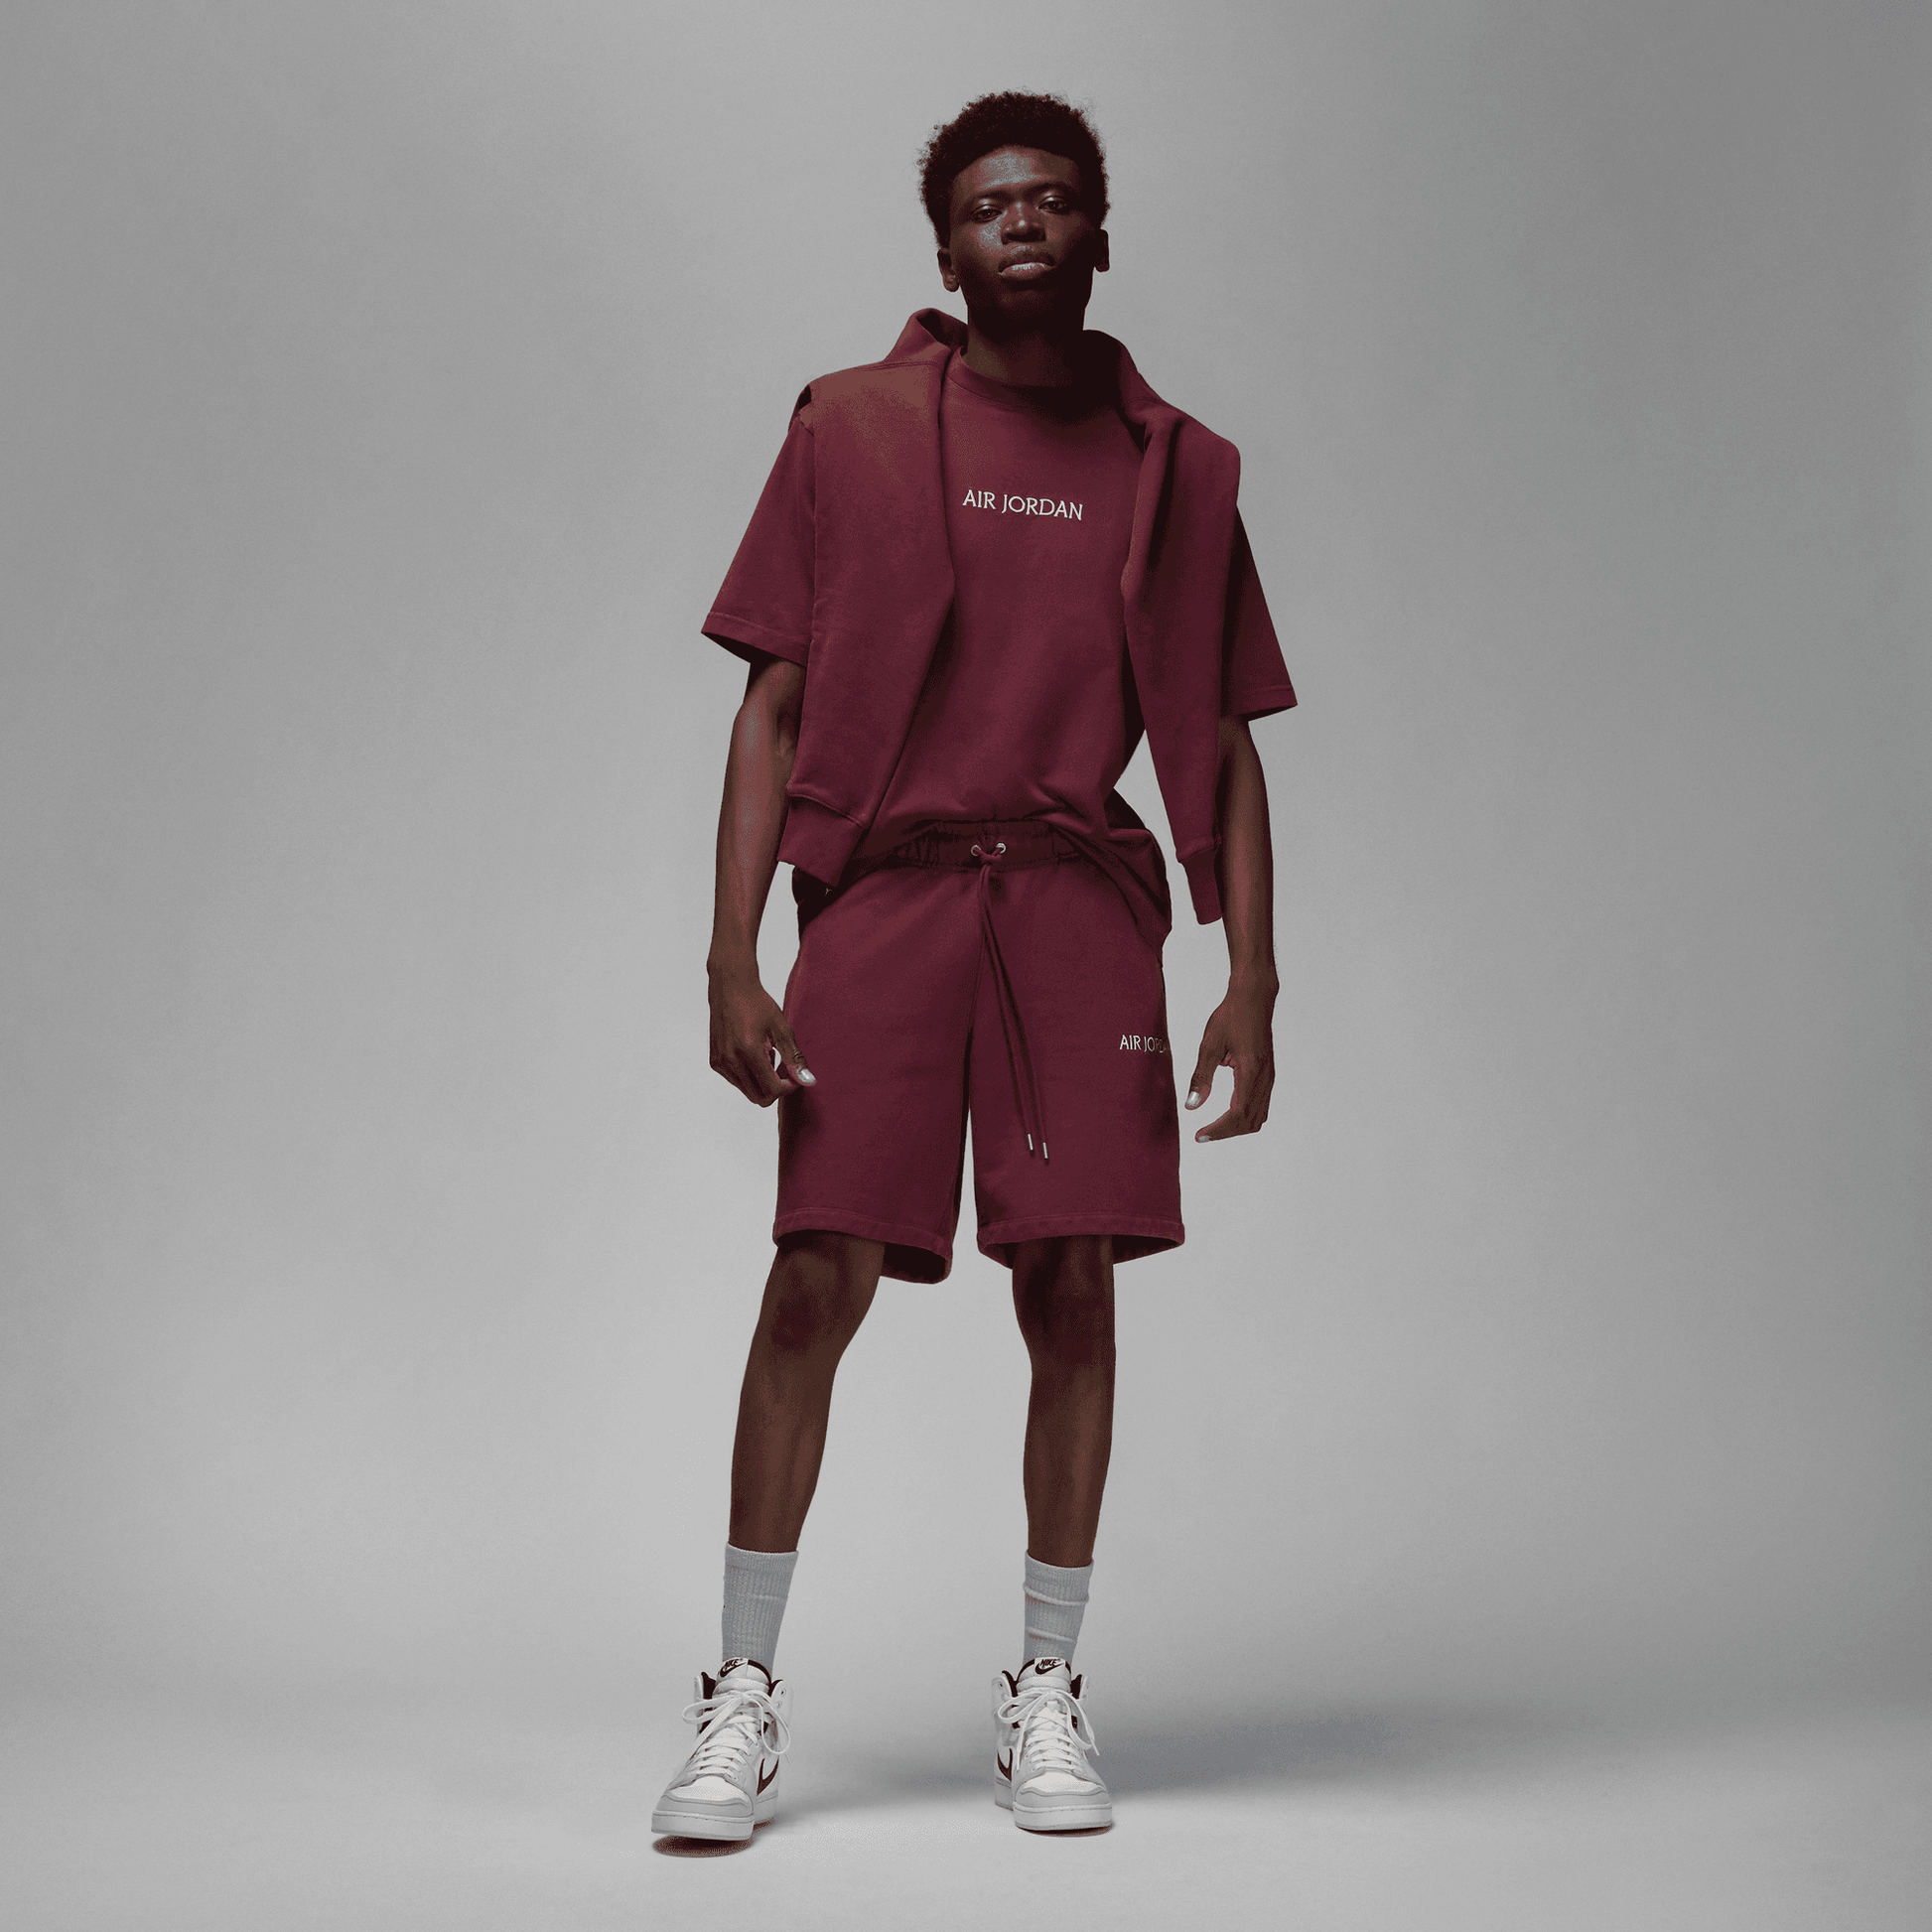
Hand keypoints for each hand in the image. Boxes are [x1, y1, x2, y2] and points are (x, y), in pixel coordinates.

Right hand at [708, 965, 814, 1105]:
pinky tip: (755, 1055)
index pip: (772, 1090)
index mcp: (748, 1051)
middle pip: (759, 1098)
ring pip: (748, 1092)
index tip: (795, 1074)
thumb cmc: (758, 1004)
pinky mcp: (715, 1062)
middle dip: (776, 1089)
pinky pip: (737, 1082)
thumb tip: (808, 1082)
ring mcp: (720, 1063)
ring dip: (763, 1083)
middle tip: (784, 1069)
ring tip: (768, 1057)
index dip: (789, 1087)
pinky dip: (750, 1076)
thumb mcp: (782, 1028)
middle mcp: (730, 1060)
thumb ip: (794, 1057)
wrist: (730, 988)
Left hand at [1184, 982, 1274, 1141]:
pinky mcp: (1267, 1075)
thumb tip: (1193, 1105)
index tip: (1200, 1135)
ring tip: (1213, 1128)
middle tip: (1202, 1135)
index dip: (1218, 1130)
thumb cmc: (1231, 1016)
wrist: (1254, 999)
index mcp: (1250, 1072)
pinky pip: (1261, 1106)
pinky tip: (1227, 1114)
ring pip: (1258, 1117)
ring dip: (1236, 1127)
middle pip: (1250, 1122)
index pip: (1237, 1115)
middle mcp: (1264, 1079)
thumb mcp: (1210, 1045)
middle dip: (1226, 1133)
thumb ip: (1202, 1077)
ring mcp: (1268, 1078)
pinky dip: (1244, 1116)